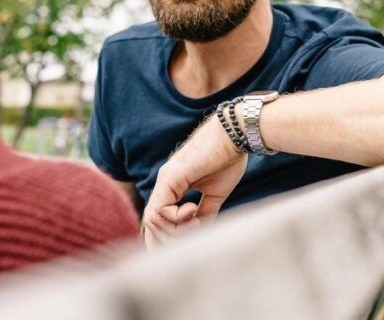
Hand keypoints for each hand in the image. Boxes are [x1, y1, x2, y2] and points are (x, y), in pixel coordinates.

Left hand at [141, 118, 246, 249]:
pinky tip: (193, 210)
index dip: (164, 239)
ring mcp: (165, 180)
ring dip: (176, 230)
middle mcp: (164, 184)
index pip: (157, 220)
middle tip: (195, 233)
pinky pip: (161, 210)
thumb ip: (205, 212)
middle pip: (150, 224)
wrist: (233, 135)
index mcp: (173, 187)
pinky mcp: (170, 178)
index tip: (185, 248)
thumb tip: (200, 231)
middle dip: (168, 240)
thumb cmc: (227, 160)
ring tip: (198, 220)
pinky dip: (177, 218)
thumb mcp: (215, 194)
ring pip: (153, 220)